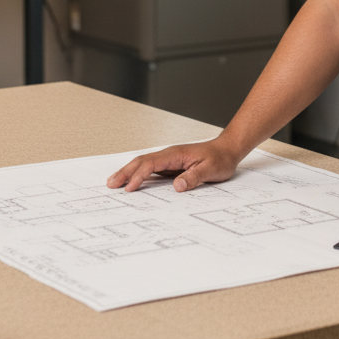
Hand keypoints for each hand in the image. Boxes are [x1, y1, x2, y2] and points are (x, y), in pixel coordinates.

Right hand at [106, 139, 241, 192]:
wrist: (227, 150)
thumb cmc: (220, 159)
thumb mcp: (211, 170)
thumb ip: (194, 177)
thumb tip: (177, 186)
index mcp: (176, 154)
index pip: (152, 164)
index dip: (139, 176)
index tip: (129, 188)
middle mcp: (169, 155)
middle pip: (142, 161)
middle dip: (125, 172)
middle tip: (110, 184)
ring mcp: (169, 160)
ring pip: (144, 164)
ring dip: (129, 172)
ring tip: (114, 183)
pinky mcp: (171, 165)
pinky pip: (151, 170)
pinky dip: (139, 175)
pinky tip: (133, 183)